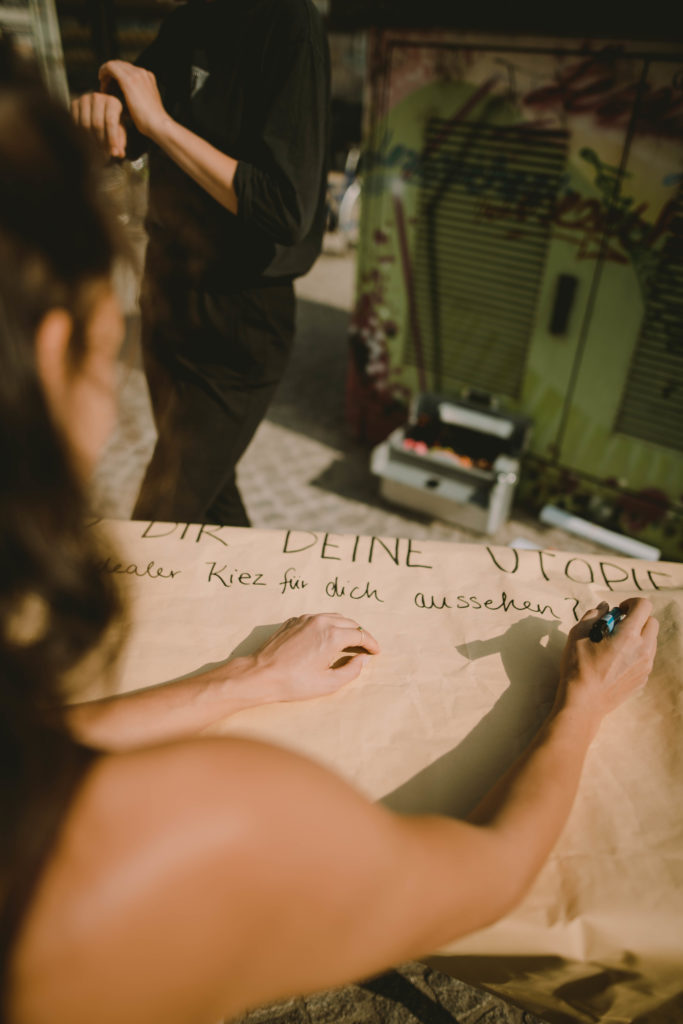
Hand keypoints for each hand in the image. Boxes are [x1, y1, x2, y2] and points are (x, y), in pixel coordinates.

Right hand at [71, 91, 126, 158]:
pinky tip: (87, 142)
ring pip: (85, 124)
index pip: (111, 122)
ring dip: (91, 140)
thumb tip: (119, 154)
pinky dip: (80, 135)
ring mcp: (84, 99)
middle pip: (97, 124)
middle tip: (104, 153)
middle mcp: (97, 97)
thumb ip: (120, 142)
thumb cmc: (111, 122)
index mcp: (112, 102)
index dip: (112, 139)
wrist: (99, 110)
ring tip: (97, 149)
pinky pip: (75, 122)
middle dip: (101, 141)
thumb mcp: (119, 131)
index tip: (113, 153)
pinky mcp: (74, 103)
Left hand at [98, 60, 167, 142]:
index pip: (127, 70)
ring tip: (104, 91)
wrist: (157, 125)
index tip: (111, 89)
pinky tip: (102, 86)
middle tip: (105, 89)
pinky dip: (103, 73)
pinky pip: (110, 67)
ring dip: (106, 75)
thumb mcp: (143, 106)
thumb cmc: (150, 122)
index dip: (117, 77)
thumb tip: (123, 100)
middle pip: (120, 65)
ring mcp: (136, 74)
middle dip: (110, 75)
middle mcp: (143, 72)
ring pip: (114, 64)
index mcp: (148, 77)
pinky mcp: (128, 79)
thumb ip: (134, 98)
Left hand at [250, 613, 379, 702]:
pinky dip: (328, 625)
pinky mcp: (293, 621)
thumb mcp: (328, 683)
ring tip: (348, 641)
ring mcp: (305, 619)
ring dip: (345, 627)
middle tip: (365, 647)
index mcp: (332, 635)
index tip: (376, 651)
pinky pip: (317, 618)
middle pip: (349, 622)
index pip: (360, 634)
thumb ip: (351, 670)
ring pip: (334, 617)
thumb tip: (363, 659)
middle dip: (360, 633)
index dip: (371, 643)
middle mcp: (321, 621)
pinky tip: (326, 637)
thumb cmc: (294, 682)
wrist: (260, 674)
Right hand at [557, 597, 657, 721]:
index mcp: (628, 635)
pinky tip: (618, 660)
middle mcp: (643, 649)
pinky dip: (637, 651)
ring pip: (652, 640)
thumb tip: (604, 607)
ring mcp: (645, 665)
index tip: (619, 610)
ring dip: (638, 635)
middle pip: (652, 622)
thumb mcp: (578, 634)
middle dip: (637, 618)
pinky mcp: (643, 678)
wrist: (584, 702)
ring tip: (617, 644)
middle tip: (617, 626)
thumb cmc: (578, 666)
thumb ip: (593, 615)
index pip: (644, 606)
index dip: (631, 603)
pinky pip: (647, 657)